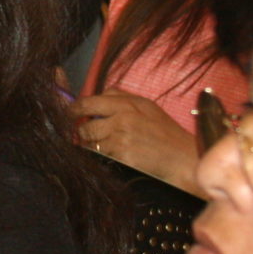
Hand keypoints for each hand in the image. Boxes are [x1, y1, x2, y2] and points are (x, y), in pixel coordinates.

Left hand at [72, 90, 200, 193]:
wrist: (183, 158)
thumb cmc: (165, 133)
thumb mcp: (147, 107)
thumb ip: (121, 98)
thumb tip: (97, 94)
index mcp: (128, 103)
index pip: (89, 102)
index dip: (74, 109)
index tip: (69, 114)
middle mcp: (122, 118)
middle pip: (85, 125)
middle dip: (81, 132)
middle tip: (85, 136)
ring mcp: (121, 138)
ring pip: (89, 143)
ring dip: (91, 148)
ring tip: (106, 148)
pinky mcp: (122, 156)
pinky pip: (100, 157)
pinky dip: (101, 159)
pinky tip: (114, 158)